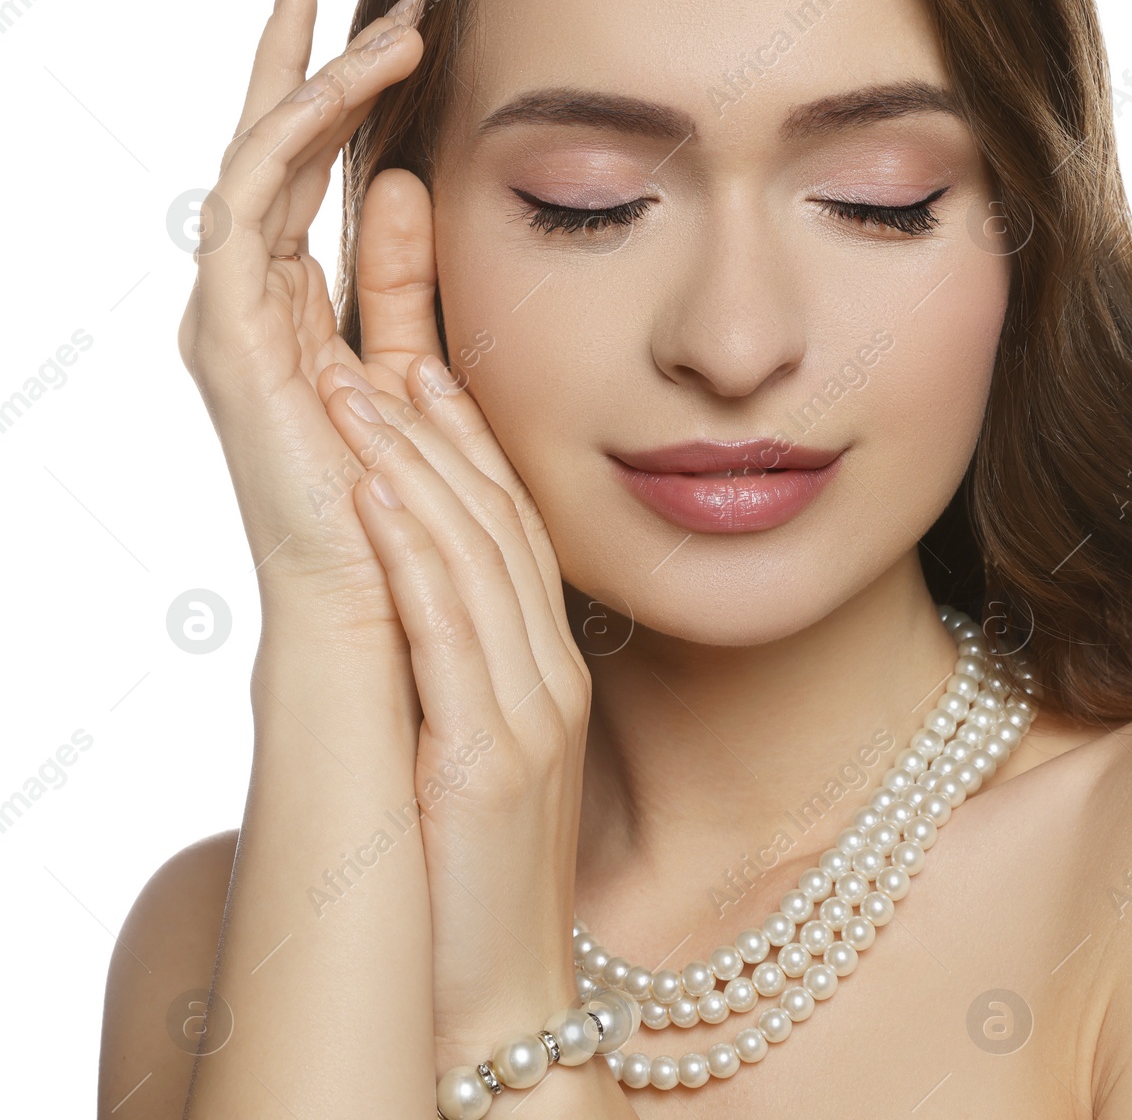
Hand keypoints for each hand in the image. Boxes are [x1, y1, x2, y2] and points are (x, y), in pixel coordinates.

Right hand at [177, 0, 428, 659]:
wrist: (384, 603)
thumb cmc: (408, 507)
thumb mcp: (415, 365)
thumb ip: (405, 283)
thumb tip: (411, 190)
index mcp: (291, 313)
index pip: (311, 181)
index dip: (350, 101)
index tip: (413, 32)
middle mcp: (250, 306)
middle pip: (276, 155)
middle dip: (328, 68)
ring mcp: (231, 320)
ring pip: (259, 162)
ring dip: (318, 85)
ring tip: (390, 27)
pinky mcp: (229, 338)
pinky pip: (245, 209)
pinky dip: (287, 142)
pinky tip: (343, 92)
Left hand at [316, 351, 593, 1066]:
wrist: (493, 998)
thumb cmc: (469, 881)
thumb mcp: (480, 755)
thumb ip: (468, 675)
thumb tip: (420, 609)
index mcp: (549, 671)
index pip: (514, 532)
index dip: (472, 447)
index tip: (428, 373)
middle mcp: (551, 677)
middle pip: (500, 526)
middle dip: (439, 433)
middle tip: (387, 352)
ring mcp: (532, 714)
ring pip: (477, 560)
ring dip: (414, 469)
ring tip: (361, 395)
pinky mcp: (494, 758)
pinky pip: (449, 633)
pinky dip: (412, 555)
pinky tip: (373, 497)